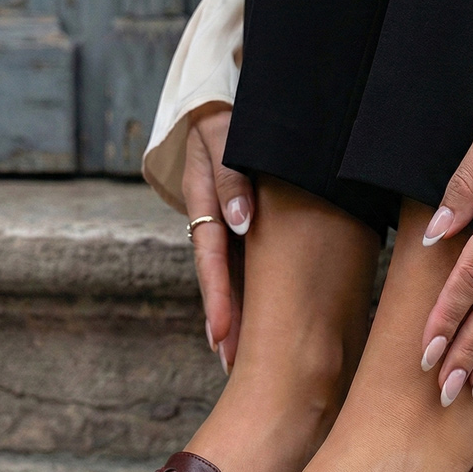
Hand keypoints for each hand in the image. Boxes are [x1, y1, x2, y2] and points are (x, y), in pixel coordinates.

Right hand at [183, 102, 254, 372]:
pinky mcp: (248, 223)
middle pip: (220, 279)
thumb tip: (242, 223)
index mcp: (205, 201)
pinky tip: (268, 319)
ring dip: (240, 314)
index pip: (211, 258)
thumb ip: (231, 178)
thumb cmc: (232, 119)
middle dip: (226, 322)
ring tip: (244, 358)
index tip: (220, 335)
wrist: (230, 106)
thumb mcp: (224, 138)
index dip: (218, 298)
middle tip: (232, 365)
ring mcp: (230, 223)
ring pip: (236, 275)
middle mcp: (215, 219)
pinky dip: (256, 291)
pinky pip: (252, 260)